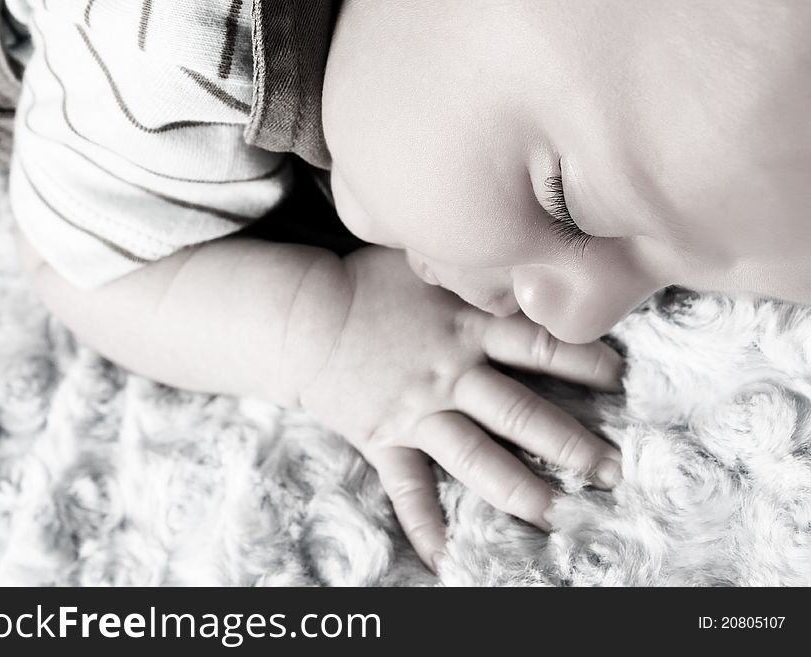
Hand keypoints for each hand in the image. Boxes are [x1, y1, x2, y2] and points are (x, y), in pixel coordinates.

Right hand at [296, 247, 622, 570]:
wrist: (304, 316)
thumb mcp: (425, 256)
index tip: (619, 376)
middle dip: (570, 443)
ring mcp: (418, 413)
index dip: (583, 359)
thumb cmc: (368, 282)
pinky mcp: (386, 440)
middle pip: (520, 413)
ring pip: (476, 458)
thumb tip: (520, 249)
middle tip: (612, 471)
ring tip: (557, 514)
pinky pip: (407, 489)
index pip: (538, 344)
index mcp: (466, 326)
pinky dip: (424, 524)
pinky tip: (445, 560)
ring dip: (518, 489)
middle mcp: (451, 375)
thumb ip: (474, 264)